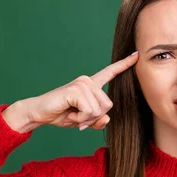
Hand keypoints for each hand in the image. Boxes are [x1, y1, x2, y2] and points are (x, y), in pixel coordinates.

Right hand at [2, 51, 138, 132]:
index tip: (137, 55)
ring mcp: (82, 84)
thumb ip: (97, 121)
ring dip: (85, 119)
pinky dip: (80, 119)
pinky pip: (89, 111)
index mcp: (91, 85)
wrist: (39, 113)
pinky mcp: (76, 90)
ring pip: (99, 110)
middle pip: (108, 105)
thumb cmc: (61, 114)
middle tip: (78, 117)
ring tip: (72, 115)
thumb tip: (107, 119)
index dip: (124, 65)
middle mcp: (88, 81)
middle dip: (94, 118)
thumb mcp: (83, 121)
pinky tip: (69, 115)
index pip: (110, 73)